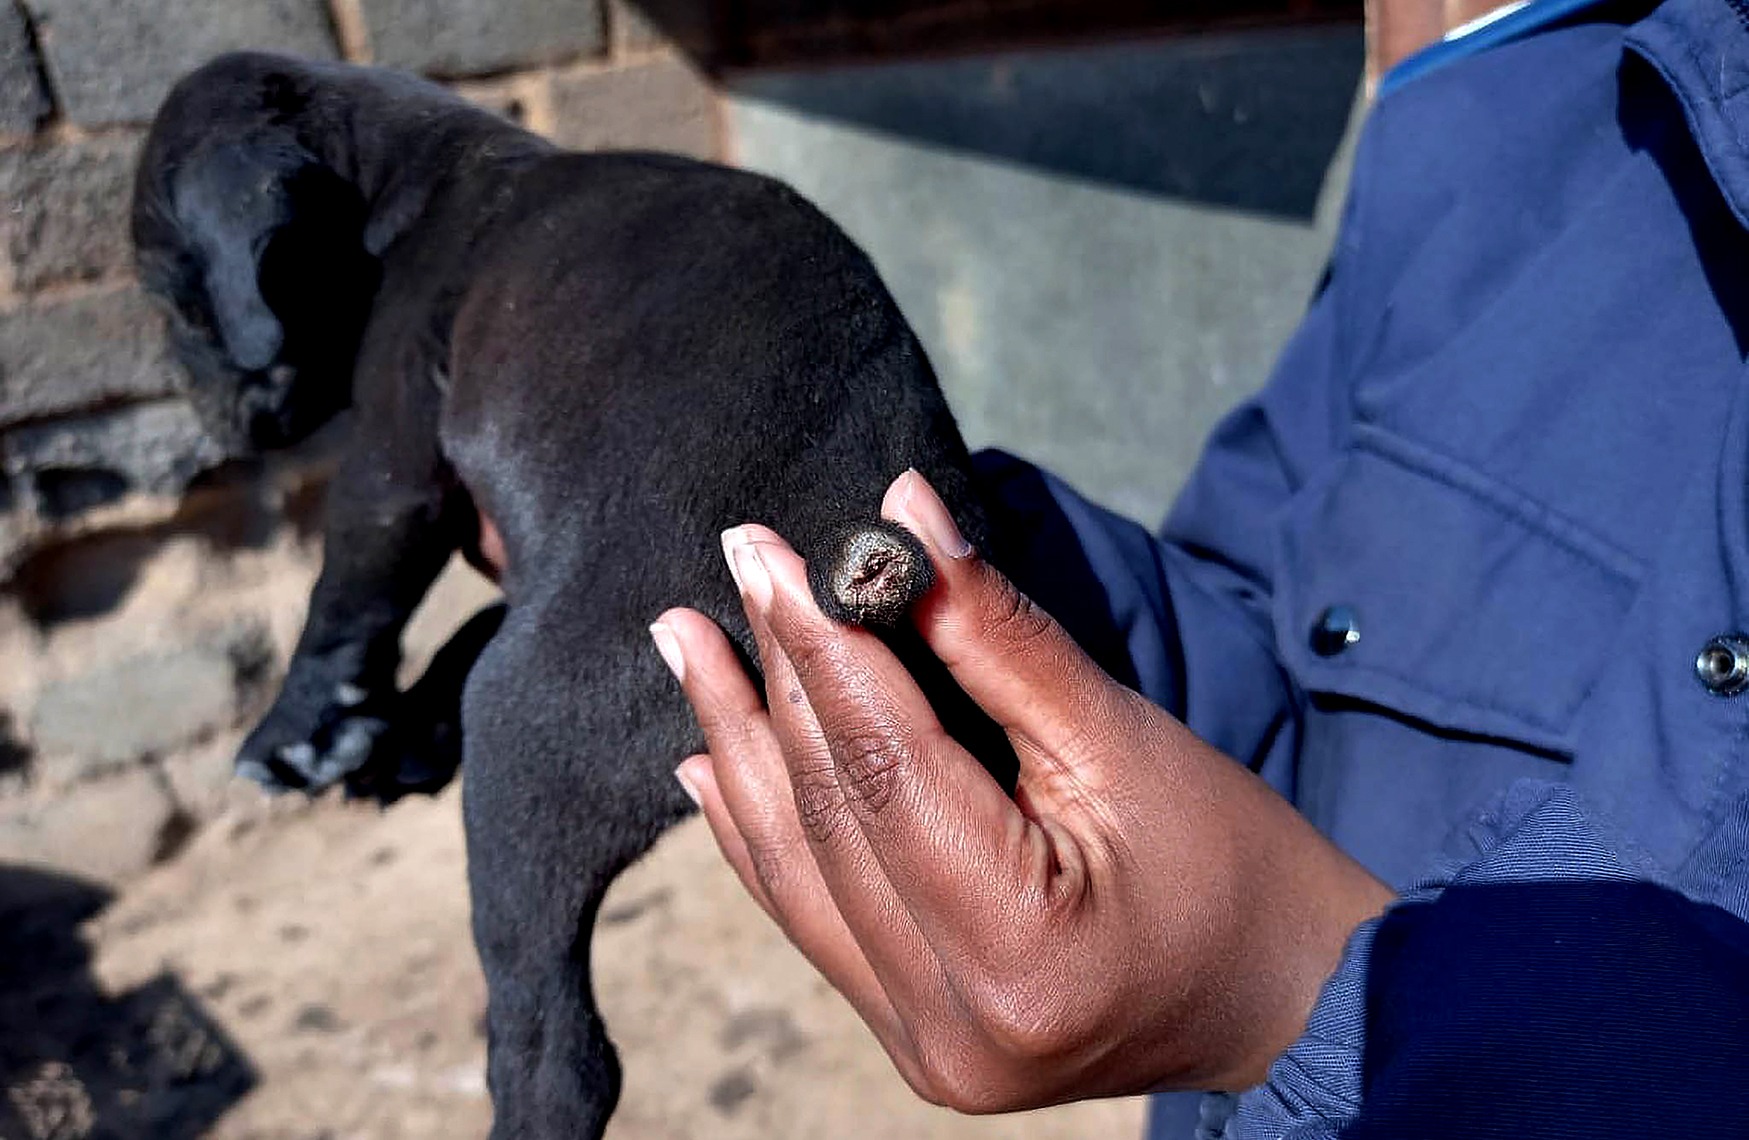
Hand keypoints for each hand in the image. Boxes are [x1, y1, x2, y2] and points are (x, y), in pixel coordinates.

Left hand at [650, 471, 1390, 1110]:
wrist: (1282, 998)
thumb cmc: (1233, 866)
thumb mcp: (1122, 739)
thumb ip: (998, 636)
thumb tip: (902, 516)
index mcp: (1022, 955)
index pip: (886, 770)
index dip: (822, 648)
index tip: (768, 551)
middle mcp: (951, 1027)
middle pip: (829, 817)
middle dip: (774, 682)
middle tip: (736, 567)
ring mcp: (920, 1049)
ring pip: (796, 872)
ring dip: (739, 748)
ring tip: (685, 645)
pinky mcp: (911, 1041)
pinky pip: (811, 919)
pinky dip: (760, 831)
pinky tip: (708, 759)